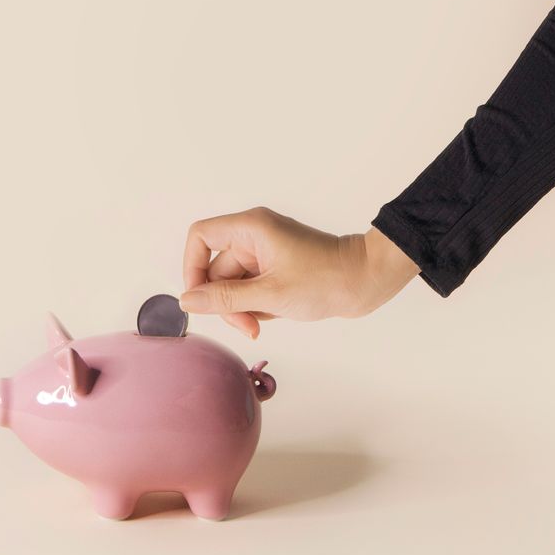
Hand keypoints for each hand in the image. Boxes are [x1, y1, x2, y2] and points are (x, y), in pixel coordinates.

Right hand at [180, 206, 419, 337]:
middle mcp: (253, 236)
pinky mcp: (274, 268)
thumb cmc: (327, 280)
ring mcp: (264, 253)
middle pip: (216, 269)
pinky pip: (249, 289)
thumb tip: (187, 302)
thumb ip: (224, 299)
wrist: (367, 282)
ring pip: (232, 284)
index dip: (192, 268)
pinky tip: (274, 315)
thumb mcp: (270, 295)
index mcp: (250, 228)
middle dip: (226, 302)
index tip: (200, 299)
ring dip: (241, 309)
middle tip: (245, 326)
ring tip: (260, 325)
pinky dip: (255, 307)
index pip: (200, 237)